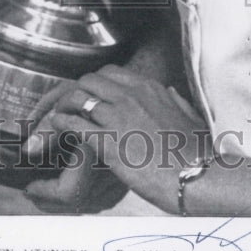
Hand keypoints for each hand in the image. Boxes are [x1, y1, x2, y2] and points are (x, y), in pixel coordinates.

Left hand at [35, 65, 208, 214]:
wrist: (198, 177)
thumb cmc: (197, 154)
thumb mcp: (191, 118)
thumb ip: (177, 102)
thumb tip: (171, 92)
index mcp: (150, 88)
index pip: (110, 73)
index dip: (93, 84)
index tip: (85, 97)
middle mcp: (132, 96)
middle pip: (89, 81)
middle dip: (72, 93)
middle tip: (62, 109)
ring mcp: (120, 116)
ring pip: (77, 98)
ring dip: (60, 108)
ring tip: (51, 120)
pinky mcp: (110, 141)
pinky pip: (74, 125)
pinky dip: (59, 127)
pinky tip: (52, 134)